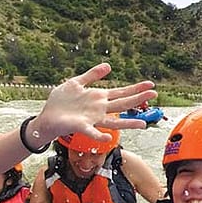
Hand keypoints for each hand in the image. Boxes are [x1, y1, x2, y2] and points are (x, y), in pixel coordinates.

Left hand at [30, 63, 155, 146]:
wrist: (46, 117)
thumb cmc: (61, 102)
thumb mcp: (76, 82)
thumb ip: (92, 75)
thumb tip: (109, 65)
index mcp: (98, 98)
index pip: (121, 92)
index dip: (135, 88)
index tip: (151, 85)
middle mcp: (98, 109)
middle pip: (122, 104)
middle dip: (138, 99)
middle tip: (155, 93)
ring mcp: (91, 119)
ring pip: (113, 122)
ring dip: (128, 124)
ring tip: (142, 124)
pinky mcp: (80, 126)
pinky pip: (92, 133)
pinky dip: (100, 136)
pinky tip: (108, 137)